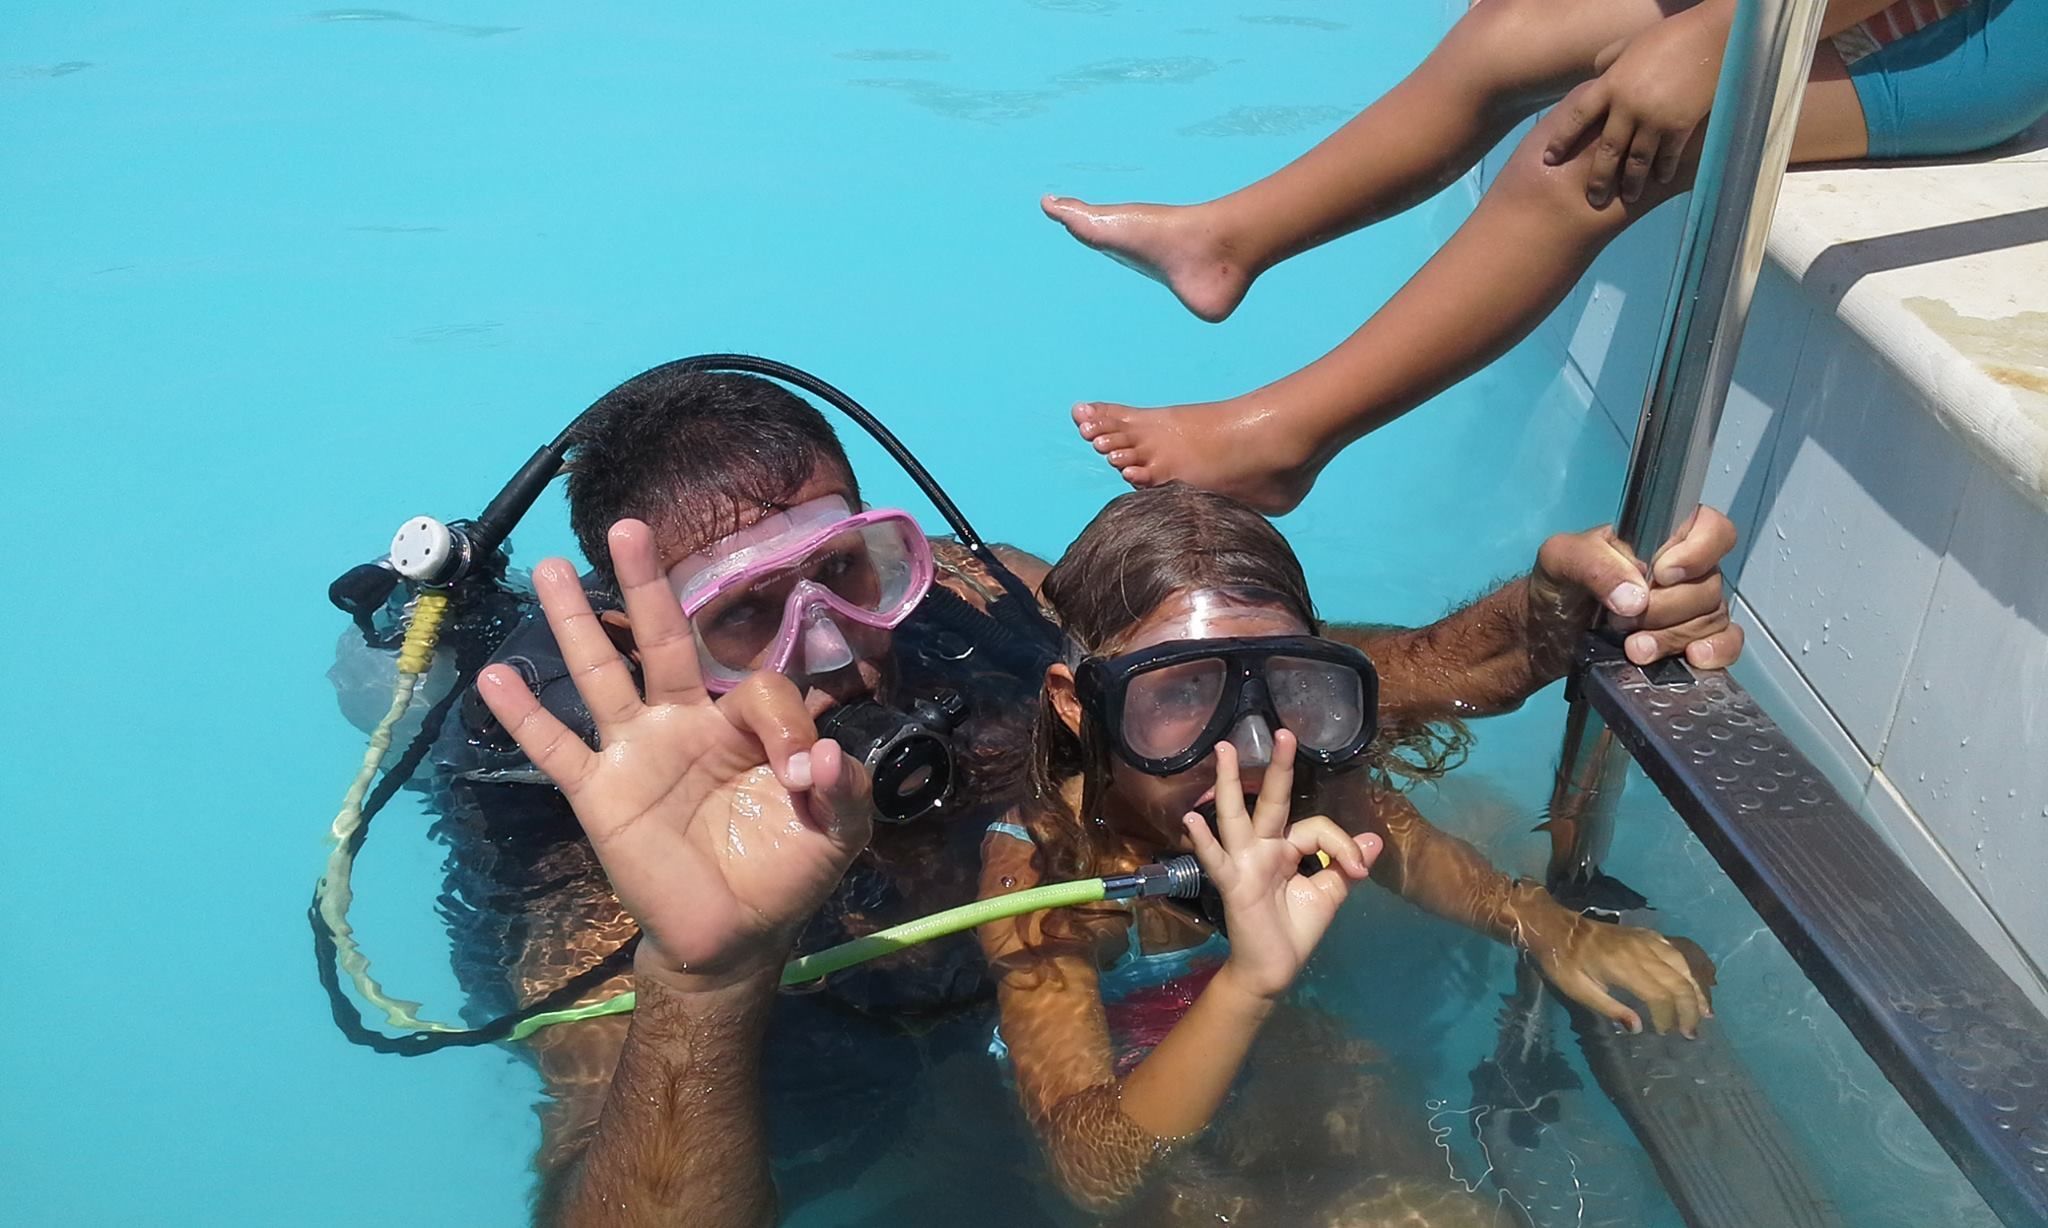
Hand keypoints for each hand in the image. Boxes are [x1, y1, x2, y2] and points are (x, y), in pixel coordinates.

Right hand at [475, 519, 874, 989]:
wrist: (733, 938)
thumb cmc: (785, 873)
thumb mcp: (836, 831)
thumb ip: (844, 789)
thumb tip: (825, 756)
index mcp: (744, 725)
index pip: (757, 687)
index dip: (786, 723)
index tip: (805, 772)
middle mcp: (685, 723)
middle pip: (664, 640)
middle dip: (647, 585)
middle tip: (628, 529)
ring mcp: (638, 753)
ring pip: (602, 676)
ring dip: (577, 625)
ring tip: (547, 570)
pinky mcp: (602, 794)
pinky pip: (558, 750)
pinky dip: (525, 717)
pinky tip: (496, 677)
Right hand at [1182, 734, 1381, 1000]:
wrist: (1273, 969)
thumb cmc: (1295, 929)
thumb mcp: (1328, 894)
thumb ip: (1344, 865)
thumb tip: (1373, 840)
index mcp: (1287, 847)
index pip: (1315, 826)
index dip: (1341, 843)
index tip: (1359, 868)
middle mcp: (1264, 847)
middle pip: (1271, 801)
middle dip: (1277, 768)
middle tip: (1284, 732)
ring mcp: (1245, 862)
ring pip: (1237, 817)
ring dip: (1229, 784)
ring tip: (1223, 751)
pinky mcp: (1232, 883)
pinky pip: (1217, 860)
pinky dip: (1204, 841)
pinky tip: (1192, 821)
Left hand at [1531, 917, 1715, 1036]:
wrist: (1557, 927)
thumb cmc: (1563, 963)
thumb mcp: (1578, 990)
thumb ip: (1610, 1009)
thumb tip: (1638, 1028)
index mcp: (1623, 966)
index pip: (1659, 995)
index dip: (1668, 1017)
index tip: (1667, 1033)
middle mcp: (1641, 951)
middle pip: (1678, 982)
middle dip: (1690, 1009)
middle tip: (1692, 1032)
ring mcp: (1647, 940)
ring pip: (1683, 965)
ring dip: (1696, 990)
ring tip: (1705, 1012)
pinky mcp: (1647, 935)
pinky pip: (1676, 951)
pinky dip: (1690, 969)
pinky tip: (1694, 982)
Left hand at [1533, 504, 1742, 670]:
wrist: (1544, 635)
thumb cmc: (1556, 586)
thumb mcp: (1560, 559)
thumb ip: (1594, 565)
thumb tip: (1636, 599)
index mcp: (1659, 540)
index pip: (1712, 528)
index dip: (1699, 551)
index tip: (1661, 574)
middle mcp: (1683, 572)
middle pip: (1709, 585)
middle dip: (1665, 610)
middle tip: (1622, 623)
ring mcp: (1690, 609)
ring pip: (1712, 618)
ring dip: (1673, 638)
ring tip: (1633, 649)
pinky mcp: (1688, 642)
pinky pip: (1726, 643)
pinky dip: (1716, 651)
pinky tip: (1692, 659)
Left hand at [1542, 0, 1732, 205]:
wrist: (1711, 36)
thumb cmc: (1669, 36)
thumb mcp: (1630, 45)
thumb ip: (1608, 61)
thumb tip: (1595, 75)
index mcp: (1611, 85)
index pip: (1577, 117)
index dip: (1562, 140)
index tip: (1550, 159)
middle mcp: (1627, 106)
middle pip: (1606, 151)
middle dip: (1598, 178)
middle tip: (1592, 199)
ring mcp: (1654, 119)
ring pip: (1636, 161)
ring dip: (1632, 182)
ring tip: (1628, 197)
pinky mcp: (1680, 126)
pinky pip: (1667, 156)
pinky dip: (1663, 169)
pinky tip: (1660, 179)